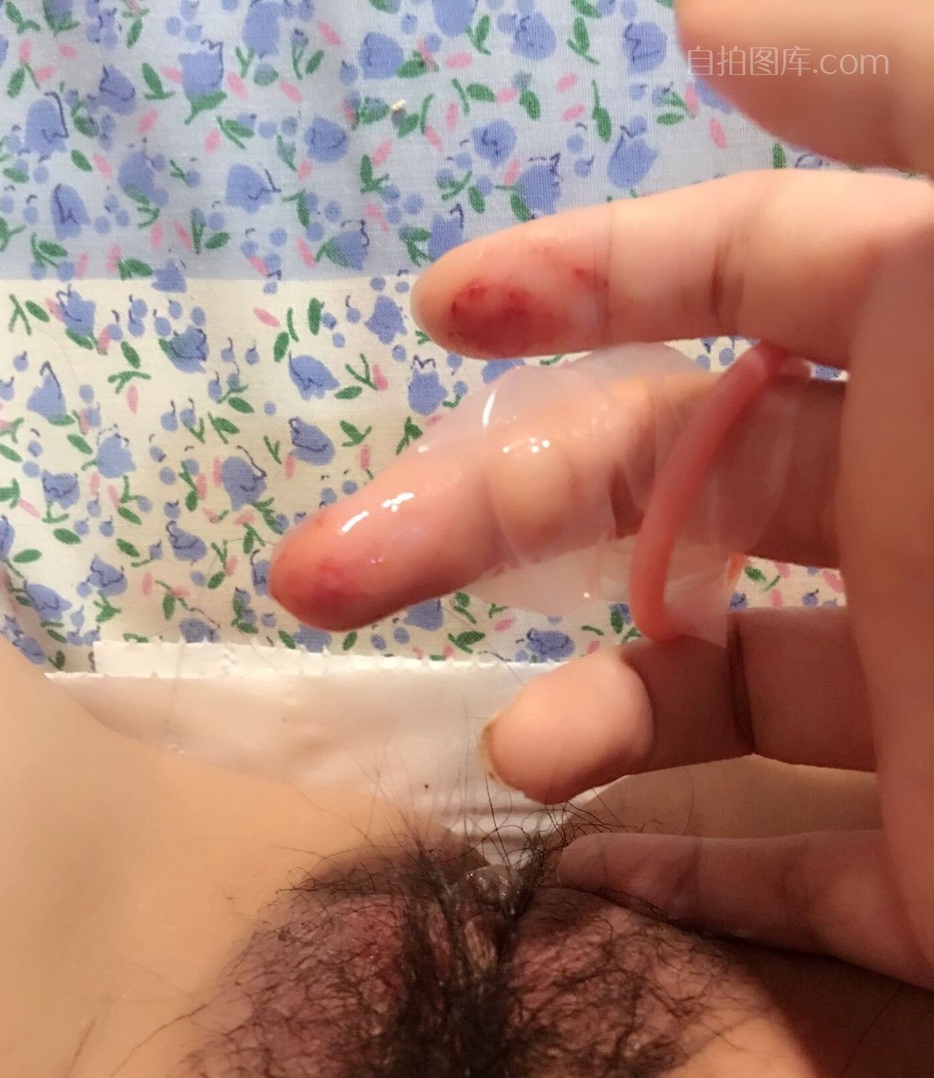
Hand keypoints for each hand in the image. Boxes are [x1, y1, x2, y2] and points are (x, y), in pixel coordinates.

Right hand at [269, 0, 933, 985]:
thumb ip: (905, 84)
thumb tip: (701, 15)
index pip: (735, 273)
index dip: (580, 275)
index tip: (438, 315)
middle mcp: (920, 519)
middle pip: (657, 491)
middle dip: (481, 513)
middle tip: (326, 566)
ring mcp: (923, 700)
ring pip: (699, 685)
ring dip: (576, 708)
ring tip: (508, 749)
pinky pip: (786, 870)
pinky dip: (673, 870)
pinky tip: (567, 860)